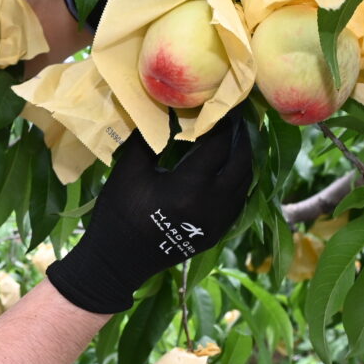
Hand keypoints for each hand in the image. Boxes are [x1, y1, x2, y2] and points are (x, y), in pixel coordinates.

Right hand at [47, 109, 252, 313]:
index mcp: (189, 187)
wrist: (118, 261)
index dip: (223, 120)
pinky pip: (239, 200)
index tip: (222, 102)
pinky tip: (229, 168)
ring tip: (235, 138)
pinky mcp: (217, 232)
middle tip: (236, 116)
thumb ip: (151, 138)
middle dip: (241, 136)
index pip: (218, 143)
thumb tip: (166, 109)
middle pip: (241, 161)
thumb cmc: (119, 212)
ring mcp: (218, 221)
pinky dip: (238, 179)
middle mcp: (212, 204)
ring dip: (243, 158)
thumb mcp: (129, 170)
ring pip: (245, 182)